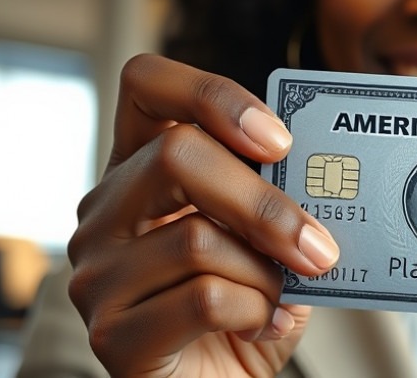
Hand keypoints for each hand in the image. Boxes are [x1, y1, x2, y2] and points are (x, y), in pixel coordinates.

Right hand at [67, 55, 338, 376]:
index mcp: (142, 170)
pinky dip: (255, 311)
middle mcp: (106, 211)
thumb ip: (275, 202)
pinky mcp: (110, 332)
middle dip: (264, 202)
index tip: (277, 139)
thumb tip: (320, 180)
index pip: (146, 85)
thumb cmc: (244, 307)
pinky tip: (262, 325)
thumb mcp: (264, 242)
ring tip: (283, 297)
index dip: (209, 92)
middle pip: (176, 156)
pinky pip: (203, 298)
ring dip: (266, 273)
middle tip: (318, 245)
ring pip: (197, 238)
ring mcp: (97, 272)